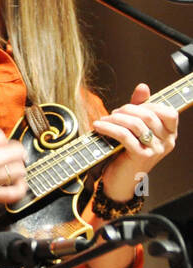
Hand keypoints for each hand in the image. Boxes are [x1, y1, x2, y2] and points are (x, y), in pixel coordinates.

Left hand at [94, 84, 177, 201]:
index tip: (130, 108)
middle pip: (148, 115)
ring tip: (104, 120)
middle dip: (127, 110)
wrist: (119, 181)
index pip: (168, 112)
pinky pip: (125, 135)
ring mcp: (156, 150)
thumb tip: (143, 86)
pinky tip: (98, 126)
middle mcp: (167, 143)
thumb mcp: (133, 128)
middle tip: (112, 114)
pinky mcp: (141, 157)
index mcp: (169, 134)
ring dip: (116, 118)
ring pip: (137, 124)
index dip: (148, 105)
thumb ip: (140, 107)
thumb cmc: (125, 152)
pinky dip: (109, 128)